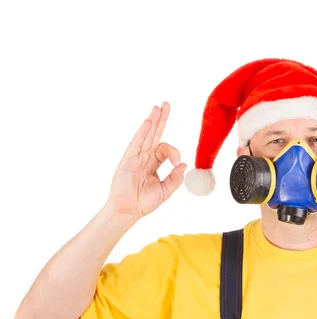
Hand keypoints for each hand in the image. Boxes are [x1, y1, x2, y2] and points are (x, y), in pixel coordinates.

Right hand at [105, 102, 186, 218]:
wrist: (128, 211)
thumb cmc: (144, 202)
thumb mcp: (165, 191)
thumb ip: (175, 179)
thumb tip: (184, 165)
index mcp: (153, 163)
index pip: (166, 149)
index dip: (174, 153)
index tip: (178, 164)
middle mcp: (144, 157)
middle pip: (154, 134)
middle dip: (161, 120)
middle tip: (166, 105)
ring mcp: (136, 157)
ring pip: (146, 135)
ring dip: (152, 121)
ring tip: (158, 107)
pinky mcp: (128, 160)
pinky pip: (136, 143)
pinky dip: (142, 132)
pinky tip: (148, 122)